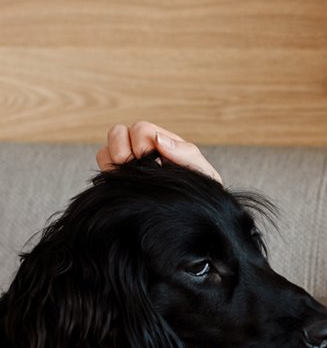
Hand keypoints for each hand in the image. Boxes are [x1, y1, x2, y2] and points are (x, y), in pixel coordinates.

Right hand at [97, 121, 221, 181]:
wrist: (195, 219)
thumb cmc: (201, 193)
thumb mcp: (202, 172)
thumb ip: (185, 153)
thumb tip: (158, 139)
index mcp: (162, 142)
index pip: (140, 128)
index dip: (143, 144)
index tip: (156, 164)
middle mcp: (141, 149)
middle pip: (116, 133)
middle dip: (124, 150)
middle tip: (139, 170)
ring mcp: (127, 165)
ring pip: (105, 152)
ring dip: (116, 163)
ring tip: (134, 180)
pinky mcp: (117, 182)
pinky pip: (102, 172)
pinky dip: (110, 176)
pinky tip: (127, 188)